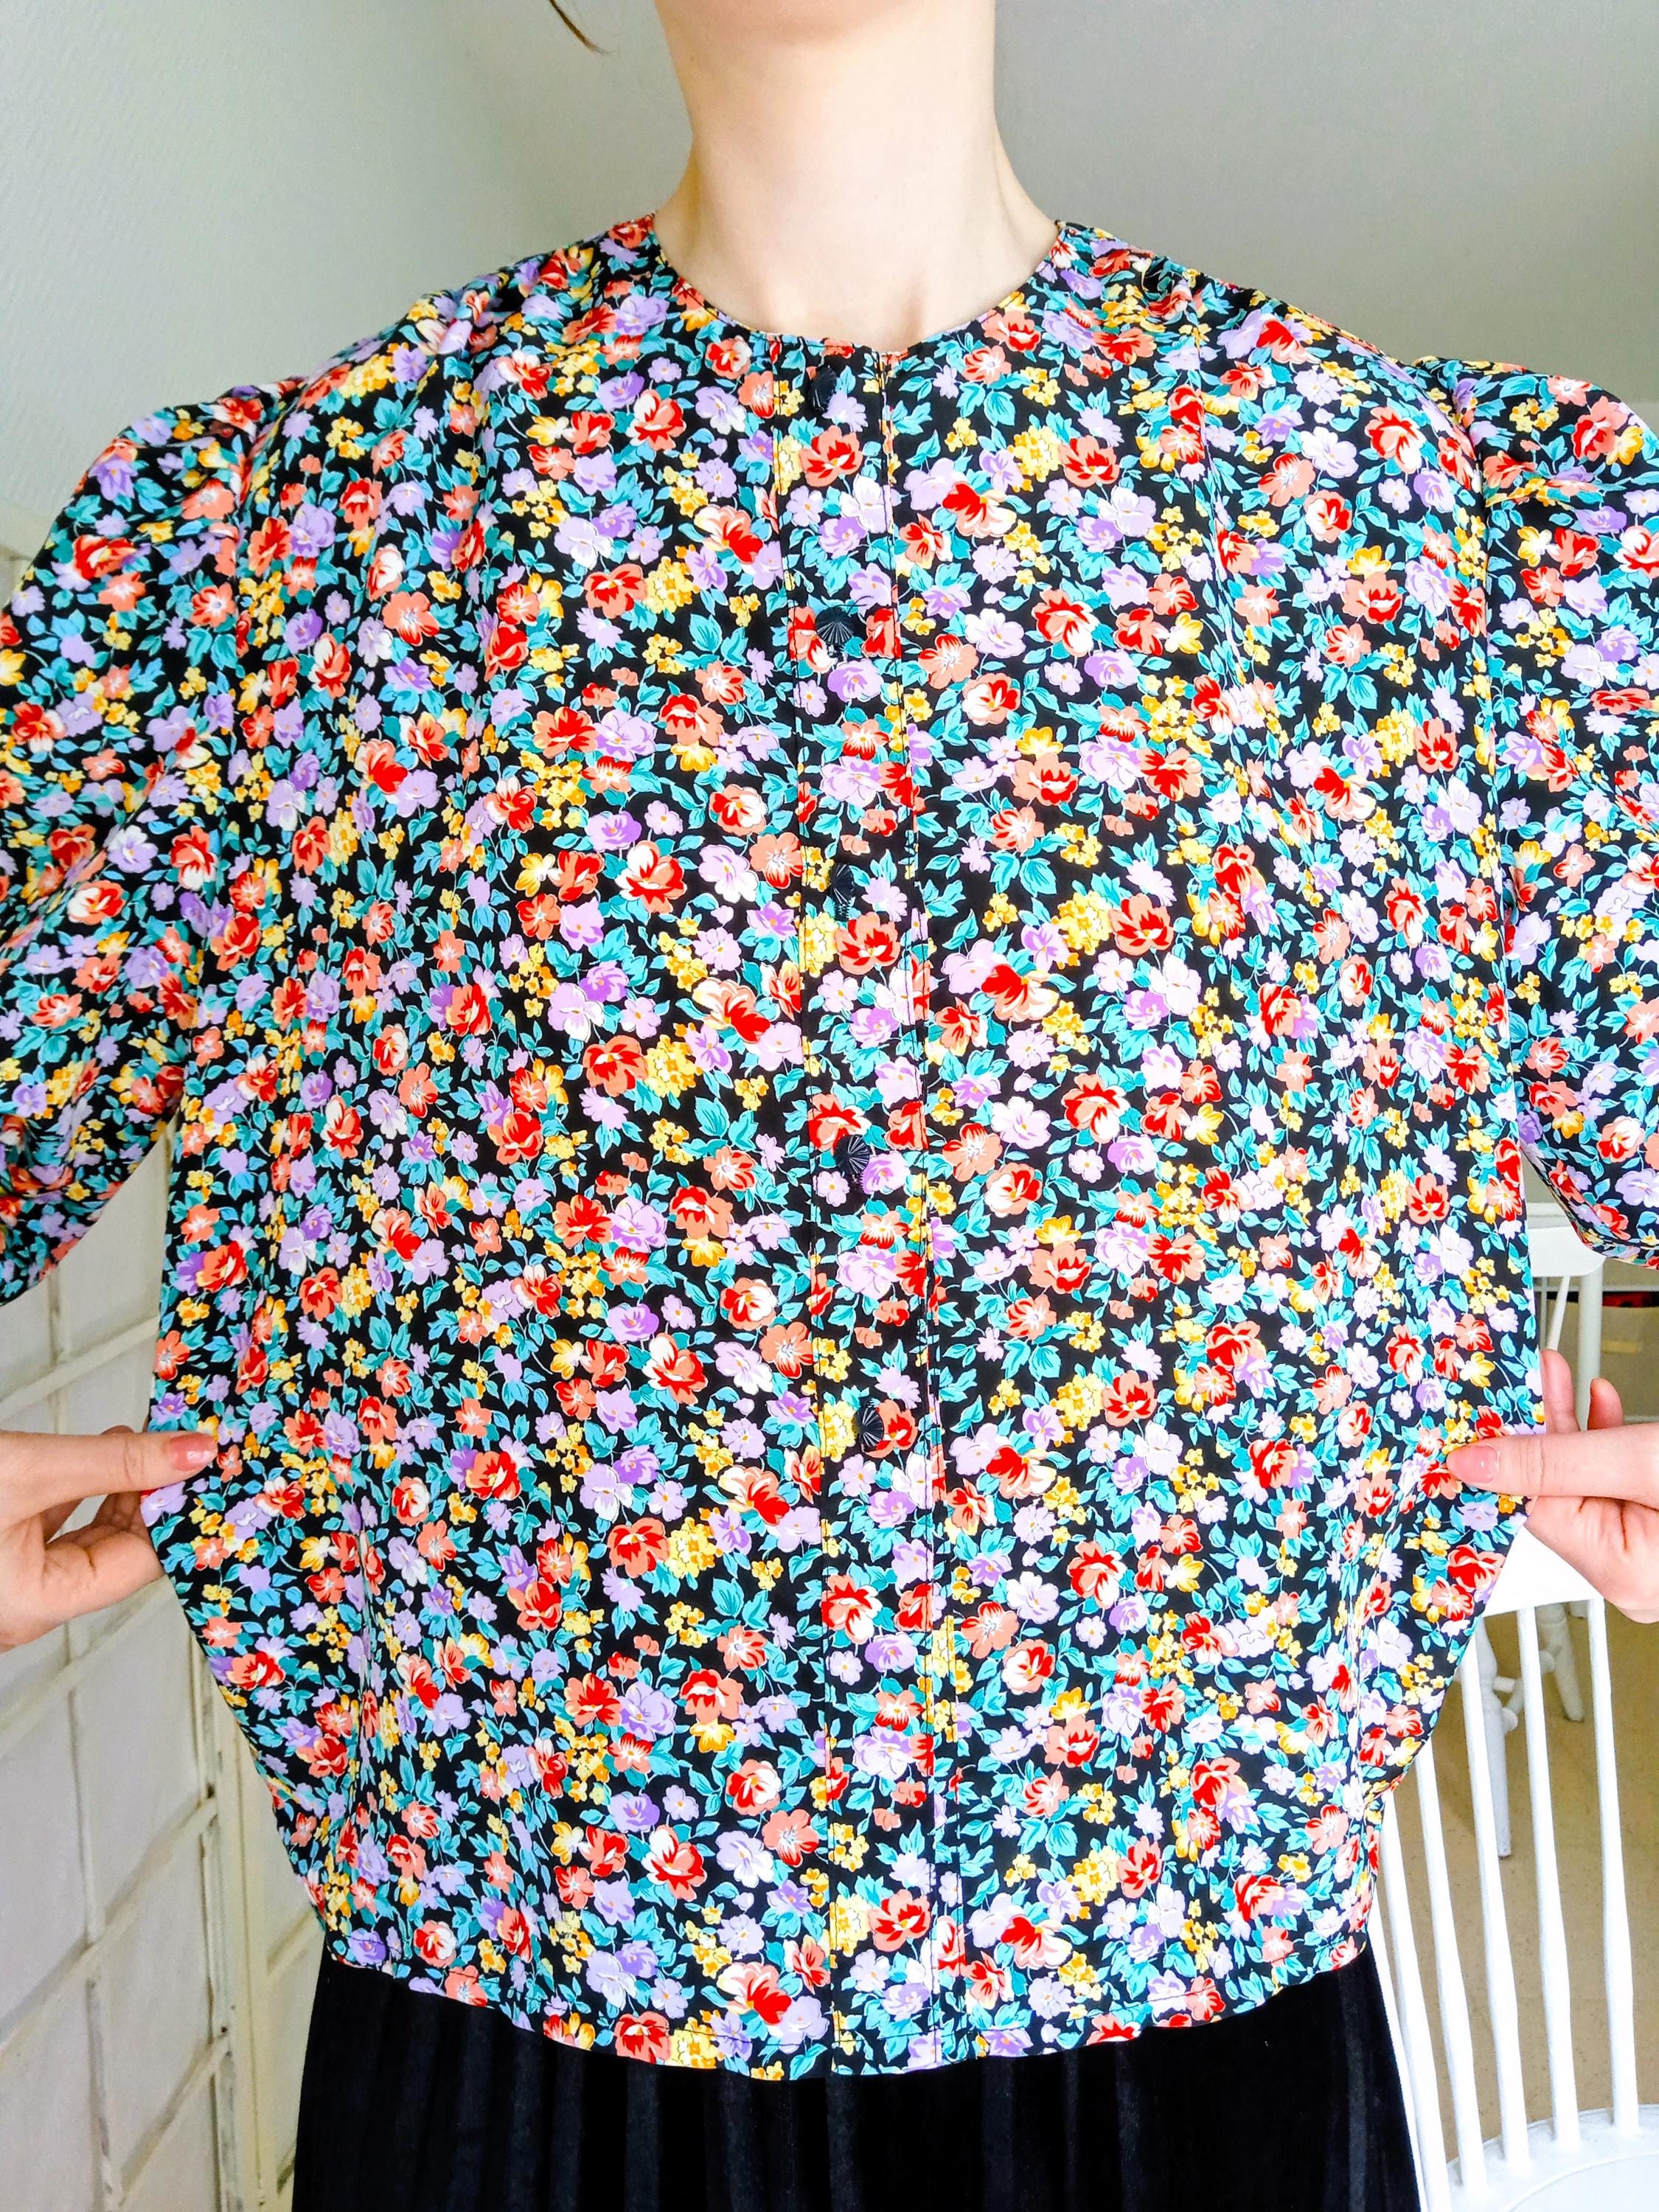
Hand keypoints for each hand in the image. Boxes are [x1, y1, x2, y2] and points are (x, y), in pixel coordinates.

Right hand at [0, 1424, 215, 1650]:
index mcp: (38, 1605)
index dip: (179, 1515)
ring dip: (121, 1489)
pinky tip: (109, 1452)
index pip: (141, 1564)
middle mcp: (28, 1604)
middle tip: (191, 1451)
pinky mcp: (0, 1551)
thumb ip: (113, 1464)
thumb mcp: (30, 1471)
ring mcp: (13, 1580)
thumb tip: (191, 1453)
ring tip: (153, 1443)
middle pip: (118, 1553)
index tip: (210, 1472)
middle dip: (155, 1498)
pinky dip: (84, 1490)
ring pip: (88, 1538)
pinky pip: (56, 1528)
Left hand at [1446, 1347, 1658, 1623]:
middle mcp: (1626, 1570)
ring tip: (1550, 1375)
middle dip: (1535, 1427)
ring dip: (1569, 1425)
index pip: (1526, 1504)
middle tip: (1516, 1376)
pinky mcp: (1657, 1524)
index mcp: (1616, 1572)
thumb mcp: (1640, 1464)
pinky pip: (1613, 1482)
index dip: (1499, 1450)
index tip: (1477, 1406)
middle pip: (1552, 1489)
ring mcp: (1645, 1550)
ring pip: (1582, 1480)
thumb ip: (1558, 1461)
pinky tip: (1599, 1404)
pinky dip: (1606, 1442)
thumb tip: (1474, 1463)